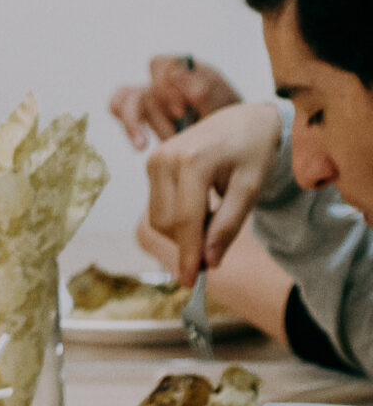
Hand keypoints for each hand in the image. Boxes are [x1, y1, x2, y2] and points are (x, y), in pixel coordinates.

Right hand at [110, 56, 242, 148]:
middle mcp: (165, 77)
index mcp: (188, 69)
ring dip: (135, 123)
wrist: (232, 145)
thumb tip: (175, 74)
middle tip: (176, 135)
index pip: (161, 65)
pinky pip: (118, 106)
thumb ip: (205, 90)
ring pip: (127, 97)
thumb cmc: (231, 124)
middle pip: (146, 88)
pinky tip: (140, 145)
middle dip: (159, 116)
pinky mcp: (139, 109)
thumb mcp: (226, 107)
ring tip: (143, 145)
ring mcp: (150, 91)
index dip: (165, 88)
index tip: (180, 112)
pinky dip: (127, 124)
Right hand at [144, 101, 283, 284]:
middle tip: (218, 249)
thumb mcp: (251, 190)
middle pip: (165, 222)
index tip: (192, 284)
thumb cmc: (253, 153)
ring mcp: (154, 159)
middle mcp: (165, 158)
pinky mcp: (151, 163)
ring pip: (157, 216)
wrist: (243, 121)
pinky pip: (158, 205)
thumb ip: (228, 226)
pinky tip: (201, 209)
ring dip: (183, 232)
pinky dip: (178, 218)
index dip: (188, 255)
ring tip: (214, 220)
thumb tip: (210, 263)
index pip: (184, 220)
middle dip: (188, 244)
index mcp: (192, 161)